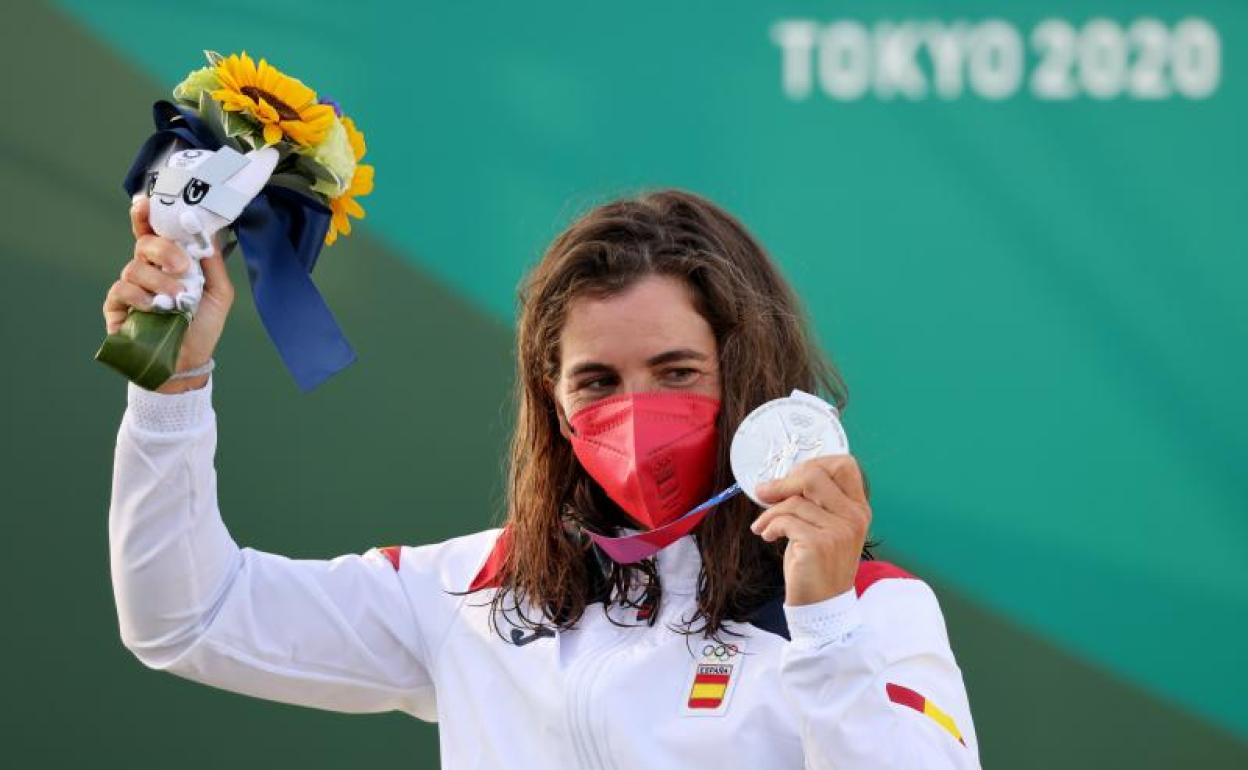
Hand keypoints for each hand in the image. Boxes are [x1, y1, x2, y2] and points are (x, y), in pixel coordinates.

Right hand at [102, 195, 235, 392]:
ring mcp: (130, 288)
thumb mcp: (219, 293)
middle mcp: (147, 270)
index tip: (146, 202)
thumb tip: (207, 234)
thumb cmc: (202, 326)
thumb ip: (213, 264)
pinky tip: (155, 309)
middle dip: (163, 250)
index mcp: (169, 262)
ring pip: (134, 267)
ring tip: (177, 300)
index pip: (153, 232)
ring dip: (159, 281)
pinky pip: (121, 291)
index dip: (146, 215)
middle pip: (144, 243)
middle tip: (182, 267)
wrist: (188, 362)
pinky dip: (139, 297)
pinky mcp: (116, 308)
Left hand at [750, 455, 871, 605]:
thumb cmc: (817, 563)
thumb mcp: (824, 527)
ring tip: (764, 526)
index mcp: (858, 508)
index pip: (845, 464)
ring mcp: (840, 530)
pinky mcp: (820, 544)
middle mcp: (854, 516)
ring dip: (769, 512)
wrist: (822, 605)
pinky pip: (785, 521)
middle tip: (765, 494)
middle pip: (814, 475)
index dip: (813, 464)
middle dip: (782, 483)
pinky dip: (769, 526)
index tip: (792, 479)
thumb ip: (813, 502)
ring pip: (794, 501)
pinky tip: (767, 536)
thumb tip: (776, 480)